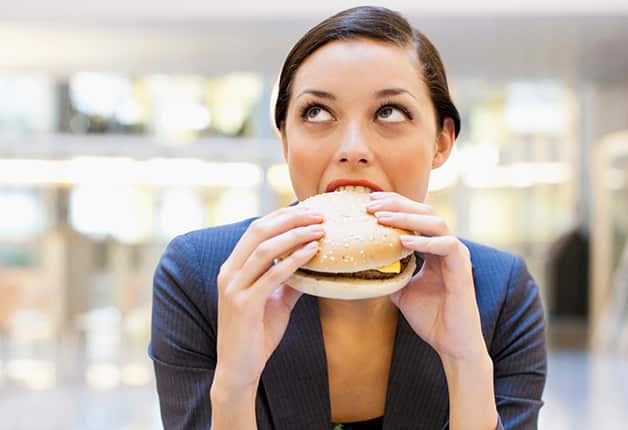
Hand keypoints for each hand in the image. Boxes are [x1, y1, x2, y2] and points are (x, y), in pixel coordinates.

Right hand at [214, 206, 324, 391]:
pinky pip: (271, 275)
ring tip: (319, 230)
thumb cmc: (256, 335)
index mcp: (233, 267)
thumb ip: (289, 280)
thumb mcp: (276, 301)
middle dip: (290, 218)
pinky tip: (312, 252)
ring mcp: (234, 288)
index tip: (308, 210)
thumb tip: (311, 261)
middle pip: (259, 231)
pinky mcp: (244, 304)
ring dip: (295, 235)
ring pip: (264, 249)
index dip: (282, 216)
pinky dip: (294, 260)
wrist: (238, 370)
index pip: (257, 229)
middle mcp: (229, 272)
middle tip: (317, 214)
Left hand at [366, 192, 486, 361]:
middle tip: (371, 204)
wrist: (451, 344)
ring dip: (407, 217)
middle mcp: (447, 246)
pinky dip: (425, 241)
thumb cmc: (430, 318)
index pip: (415, 216)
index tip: (369, 202)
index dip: (394, 205)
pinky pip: (447, 246)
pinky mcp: (463, 269)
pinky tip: (403, 240)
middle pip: (424, 212)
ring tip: (382, 217)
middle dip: (397, 204)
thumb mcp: (401, 291)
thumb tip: (363, 265)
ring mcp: (457, 255)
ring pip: (435, 223)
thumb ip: (390, 273)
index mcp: (434, 248)